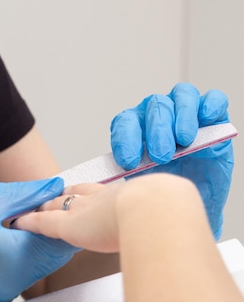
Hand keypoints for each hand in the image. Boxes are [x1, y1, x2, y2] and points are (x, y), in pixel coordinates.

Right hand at [0, 178, 79, 301]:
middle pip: (50, 256)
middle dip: (47, 230)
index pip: (61, 240)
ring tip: (5, 222)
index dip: (61, 216)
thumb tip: (53, 187)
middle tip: (27, 206)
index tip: (52, 200)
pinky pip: (13, 277)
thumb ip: (25, 195)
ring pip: (33, 267)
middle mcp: (12, 284)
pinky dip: (12, 259)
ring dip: (29, 245)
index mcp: (13, 258)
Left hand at [12, 174, 206, 253]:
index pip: (95, 192)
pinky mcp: (69, 226)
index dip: (84, 194)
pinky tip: (18, 223)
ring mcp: (82, 211)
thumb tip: (174, 236)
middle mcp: (98, 199)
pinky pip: (43, 223)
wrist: (155, 210)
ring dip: (41, 208)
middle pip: (71, 195)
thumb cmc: (167, 214)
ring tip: (28, 211)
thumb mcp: (167, 214)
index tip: (77, 194)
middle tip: (46, 199)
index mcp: (121, 196)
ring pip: (55, 206)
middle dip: (58, 197)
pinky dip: (29, 222)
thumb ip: (161, 225)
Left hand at [110, 82, 232, 237]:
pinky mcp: (212, 117)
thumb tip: (88, 186)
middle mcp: (157, 115)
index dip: (125, 138)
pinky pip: (213, 100)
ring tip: (182, 141)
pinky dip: (209, 106)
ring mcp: (185, 112)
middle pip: (154, 107)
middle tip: (160, 156)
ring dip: (181, 117)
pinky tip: (206, 119)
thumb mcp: (137, 185)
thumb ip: (121, 176)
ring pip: (181, 97)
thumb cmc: (160, 190)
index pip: (125, 122)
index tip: (128, 161)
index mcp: (134, 128)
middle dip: (156, 131)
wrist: (188, 204)